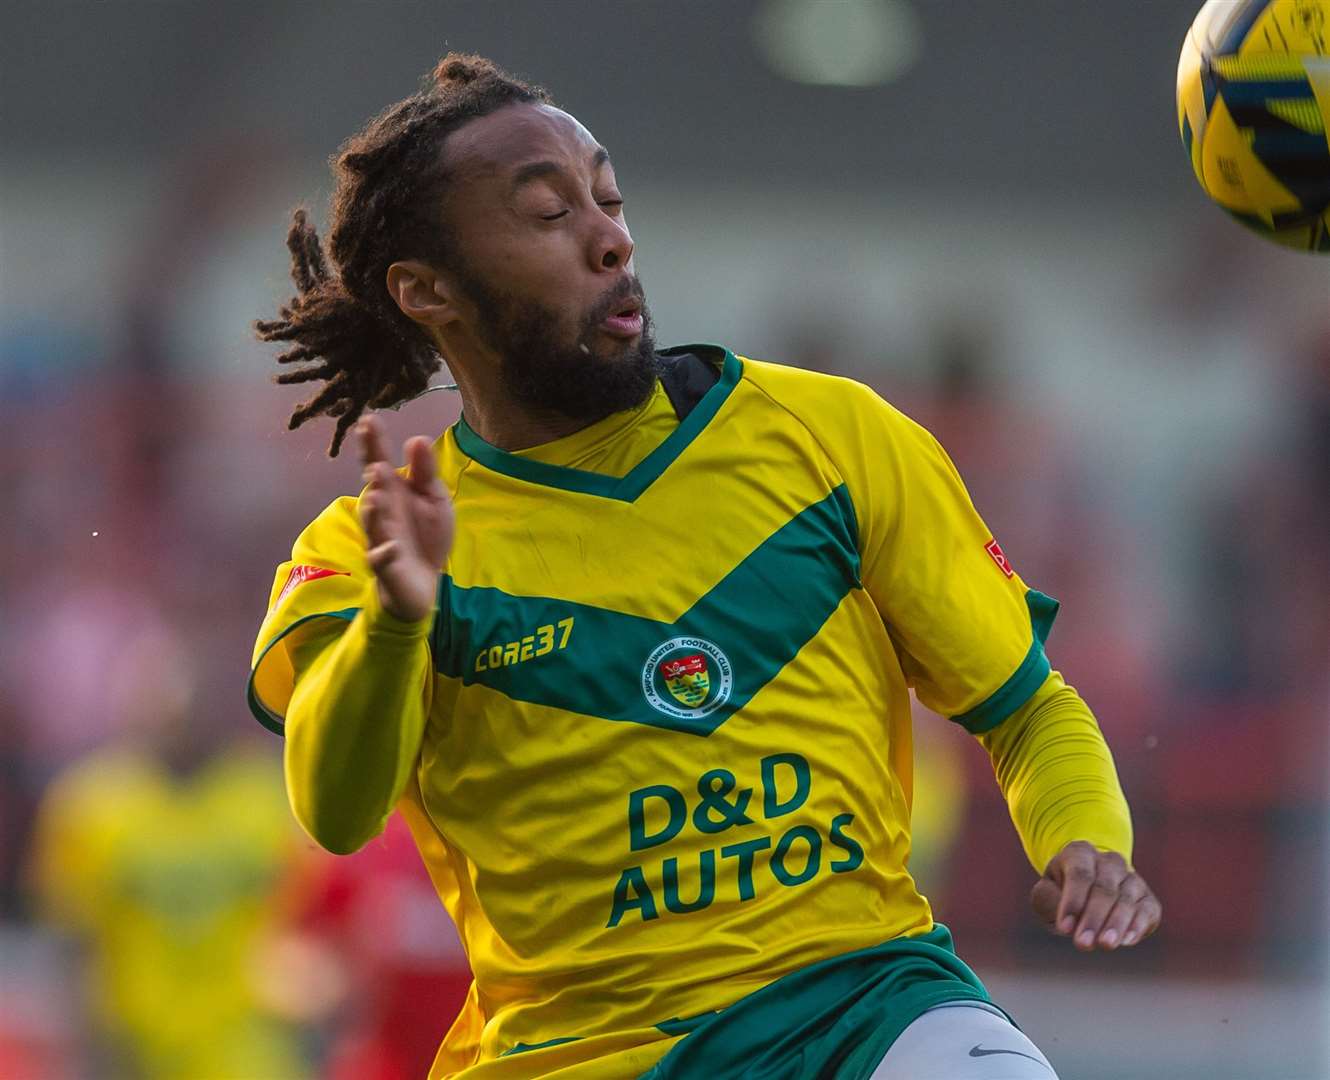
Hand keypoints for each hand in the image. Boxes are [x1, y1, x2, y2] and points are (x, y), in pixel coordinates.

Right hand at [356, 415, 453, 621]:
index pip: (379, 460)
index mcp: (392, 490)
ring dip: (374, 511)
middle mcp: (382, 510)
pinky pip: (381, 558)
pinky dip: (384, 552)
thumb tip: (416, 438)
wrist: (423, 580)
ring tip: (377, 494)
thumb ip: (425, 472)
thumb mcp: (433, 499)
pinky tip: (392, 546)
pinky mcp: (385, 564)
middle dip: (370, 474)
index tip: (368, 419)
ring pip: (373, 522)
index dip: (373, 442)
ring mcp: (380, 537)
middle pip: (372, 489)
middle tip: (374, 459)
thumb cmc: (425, 535)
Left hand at [1030, 841, 1161, 951]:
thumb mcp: (1045, 893)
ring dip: (1115, 924)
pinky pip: (1147, 911)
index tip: (1064, 928)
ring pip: (1126, 900)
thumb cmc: (1060, 893)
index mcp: (1080, 852)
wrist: (1085, 893)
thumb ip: (1049, 900)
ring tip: (1105, 944)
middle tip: (1083, 943)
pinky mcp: (1148, 900)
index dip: (1073, 902)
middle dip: (1093, 918)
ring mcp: (1132, 879)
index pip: (1079, 874)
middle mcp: (1110, 861)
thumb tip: (1069, 920)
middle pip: (1104, 888)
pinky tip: (1126, 941)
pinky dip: (1137, 926)